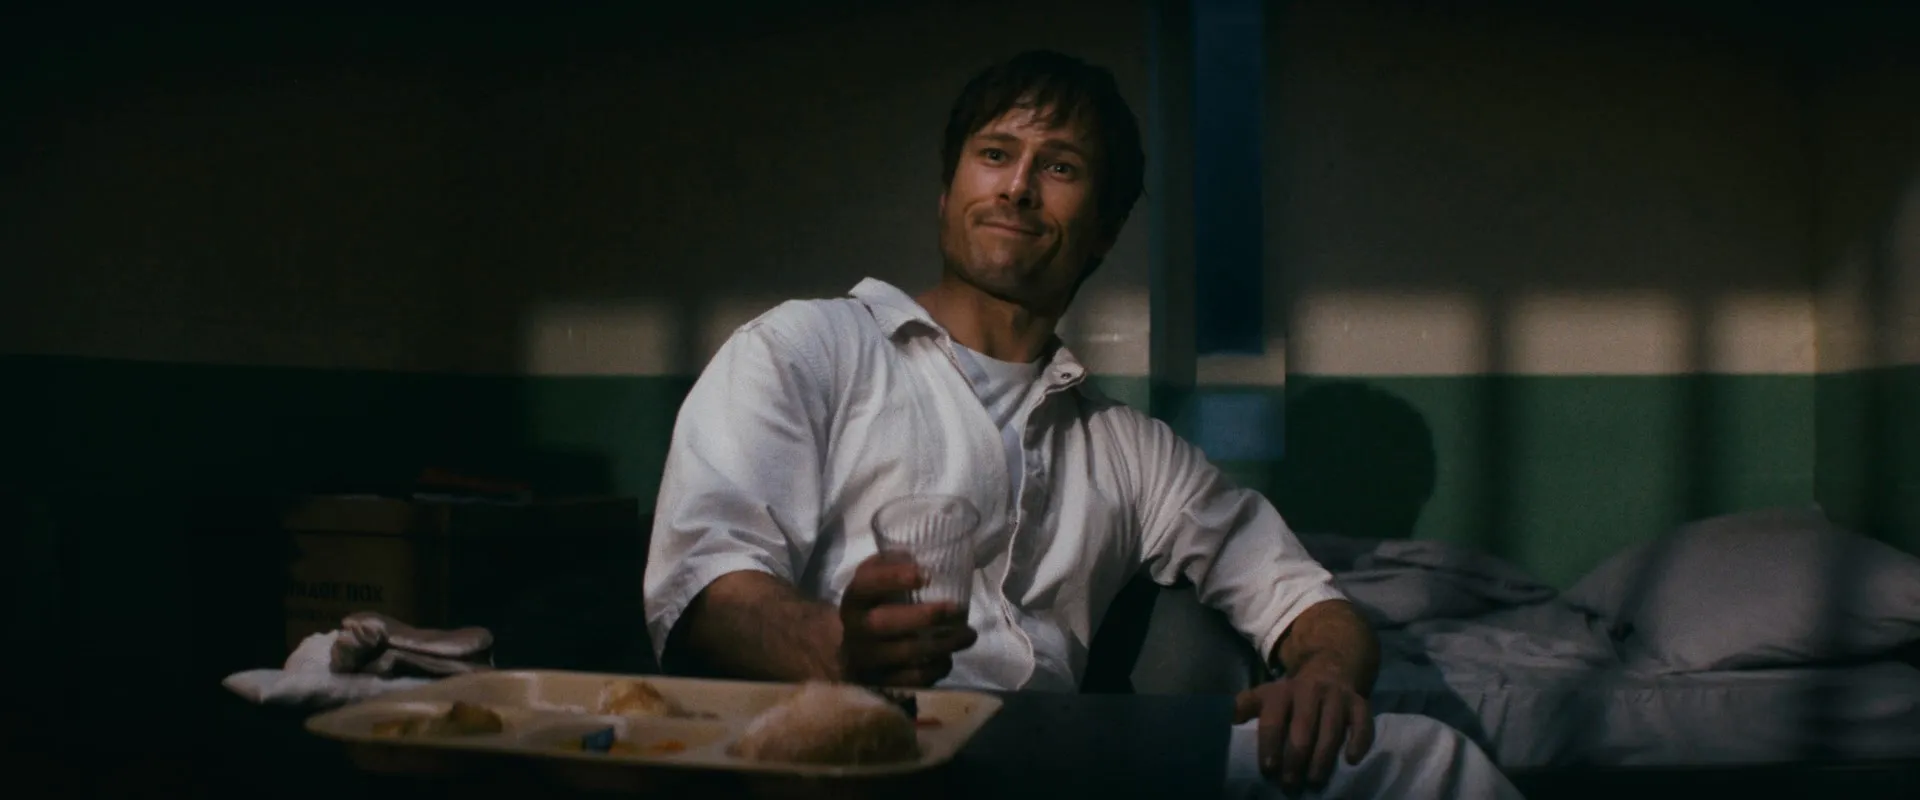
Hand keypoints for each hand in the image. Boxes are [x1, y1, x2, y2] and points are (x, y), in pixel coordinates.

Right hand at [838, 553, 976, 686]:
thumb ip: (892, 564)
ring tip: (968, 634)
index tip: (924, 575)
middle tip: (957, 608)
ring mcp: (867, 661)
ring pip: (905, 654)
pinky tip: (948, 657)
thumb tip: (918, 558)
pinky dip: (936, 668)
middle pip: (883, 624)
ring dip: (942, 644)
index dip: (893, 579)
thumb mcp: (875, 581)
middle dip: (923, 616)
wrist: (852, 651)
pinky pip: (912, 680)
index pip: (866, 585)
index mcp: (854, 600)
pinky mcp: (881, 685)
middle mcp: (855, 630)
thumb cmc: (875, 607)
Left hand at [1233, 660, 1374, 793]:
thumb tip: (1222, 721)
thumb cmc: (1292, 695)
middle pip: (1303, 730)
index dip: (1270, 746)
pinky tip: (1350, 760)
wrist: (1330, 668)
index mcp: (1282, 692)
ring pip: (1331, 730)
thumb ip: (1244, 707)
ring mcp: (1336, 697)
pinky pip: (1363, 724)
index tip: (1268, 770)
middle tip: (1290, 785)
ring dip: (1322, 759)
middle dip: (1295, 760)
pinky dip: (1359, 742)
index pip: (1273, 721)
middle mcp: (1310, 692)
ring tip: (1314, 782)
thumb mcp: (1265, 695)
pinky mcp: (1359, 704)